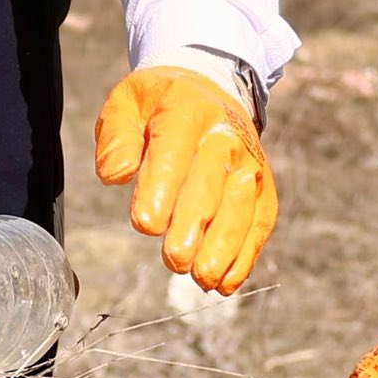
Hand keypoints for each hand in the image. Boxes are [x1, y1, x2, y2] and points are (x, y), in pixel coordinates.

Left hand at [93, 64, 277, 293]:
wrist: (211, 93)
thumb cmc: (159, 107)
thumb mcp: (128, 104)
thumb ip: (116, 137)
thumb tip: (114, 174)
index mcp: (186, 112)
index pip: (174, 152)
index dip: (161, 188)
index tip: (145, 224)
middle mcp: (225, 137)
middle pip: (210, 185)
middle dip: (193, 225)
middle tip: (175, 260)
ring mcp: (249, 164)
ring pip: (241, 208)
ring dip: (223, 247)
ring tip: (202, 279)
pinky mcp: (263, 188)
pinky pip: (259, 222)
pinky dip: (245, 256)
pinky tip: (225, 283)